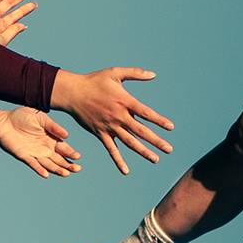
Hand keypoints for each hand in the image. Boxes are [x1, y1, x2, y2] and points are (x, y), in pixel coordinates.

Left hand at [0, 107, 81, 177]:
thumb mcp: (41, 118)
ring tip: (66, 174)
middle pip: (59, 159)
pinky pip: (33, 164)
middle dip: (68, 164)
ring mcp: (35, 153)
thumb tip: (67, 136)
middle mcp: (45, 148)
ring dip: (57, 169)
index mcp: (51, 138)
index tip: (78, 157)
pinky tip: (46, 175)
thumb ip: (54, 127)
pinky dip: (39, 170)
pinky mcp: (24, 156)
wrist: (4, 121)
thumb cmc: (23, 116)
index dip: (71, 152)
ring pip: (49, 164)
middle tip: (78, 169)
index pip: (64, 148)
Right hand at [50, 67, 174, 174]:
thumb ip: (135, 73)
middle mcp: (118, 116)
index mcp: (124, 101)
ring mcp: (109, 127)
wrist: (72, 93)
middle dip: (156, 141)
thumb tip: (154, 74)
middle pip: (140, 131)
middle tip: (169, 149)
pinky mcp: (100, 133)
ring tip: (156, 159)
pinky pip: (111, 149)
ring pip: (129, 142)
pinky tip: (126, 170)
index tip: (171, 127)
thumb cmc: (94, 81)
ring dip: (143, 151)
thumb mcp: (115, 72)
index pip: (146, 113)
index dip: (158, 120)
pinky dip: (118, 160)